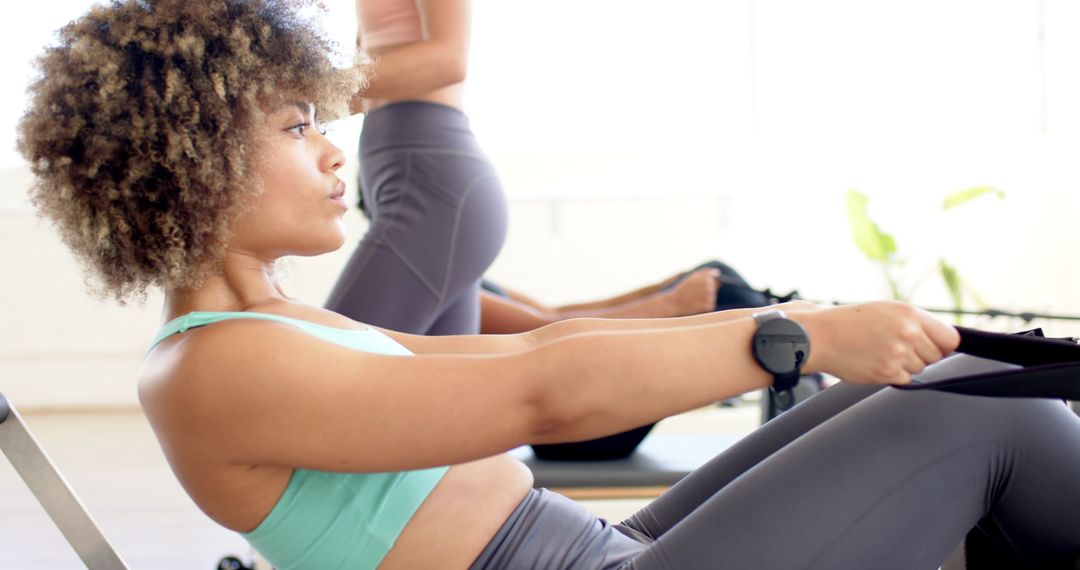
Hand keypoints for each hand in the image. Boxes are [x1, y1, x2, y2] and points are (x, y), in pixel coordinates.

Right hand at [664, 268, 718, 315]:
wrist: (674, 303)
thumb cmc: (682, 289)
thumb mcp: (692, 277)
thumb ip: (705, 272)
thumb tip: (717, 272)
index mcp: (706, 276)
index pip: (715, 275)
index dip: (706, 279)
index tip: (697, 283)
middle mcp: (709, 285)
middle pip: (714, 286)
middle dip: (707, 289)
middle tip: (694, 292)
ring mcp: (710, 296)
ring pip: (713, 296)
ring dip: (706, 297)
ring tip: (694, 298)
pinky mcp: (709, 306)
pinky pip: (710, 304)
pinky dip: (704, 305)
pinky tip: (696, 304)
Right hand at [794, 301, 959, 384]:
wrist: (820, 336)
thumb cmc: (850, 322)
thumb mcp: (886, 310)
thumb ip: (916, 323)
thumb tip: (944, 344)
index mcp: (910, 313)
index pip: (950, 338)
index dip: (943, 344)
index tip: (935, 346)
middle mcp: (908, 333)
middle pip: (936, 356)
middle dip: (920, 354)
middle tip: (895, 347)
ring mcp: (898, 354)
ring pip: (919, 368)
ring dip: (904, 364)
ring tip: (880, 352)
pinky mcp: (887, 372)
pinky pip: (904, 379)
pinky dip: (892, 374)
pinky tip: (874, 361)